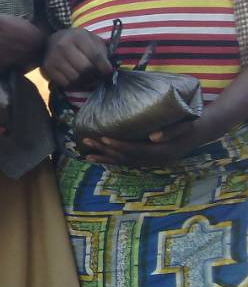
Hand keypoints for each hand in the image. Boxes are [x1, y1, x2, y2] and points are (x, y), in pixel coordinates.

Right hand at [42, 28, 113, 89]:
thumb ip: (101, 51)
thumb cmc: (77, 42)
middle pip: (85, 69)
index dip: (104, 67)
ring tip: (87, 78)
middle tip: (98, 76)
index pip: (95, 56)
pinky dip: (73, 84)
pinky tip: (76, 79)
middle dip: (95, 75)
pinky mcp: (47, 68)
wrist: (52, 41)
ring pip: (75, 78)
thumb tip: (108, 69)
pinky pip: (65, 83)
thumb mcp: (91, 40)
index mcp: (77, 37)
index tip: (108, 72)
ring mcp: (53, 58)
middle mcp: (63, 46)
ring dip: (84, 81)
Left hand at [80, 119, 212, 167]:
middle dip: (105, 151)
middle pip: (126, 158)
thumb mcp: (185, 126)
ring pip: (124, 162)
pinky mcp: (148, 159)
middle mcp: (155, 160)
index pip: (136, 150)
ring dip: (105, 158)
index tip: (103, 137)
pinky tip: (99, 157)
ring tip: (86, 154)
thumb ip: (171, 132)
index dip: (119, 145)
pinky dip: (112, 160)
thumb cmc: (191, 124)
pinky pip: (127, 162)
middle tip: (86, 141)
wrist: (201, 132)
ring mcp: (151, 161)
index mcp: (162, 152)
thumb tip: (153, 137)